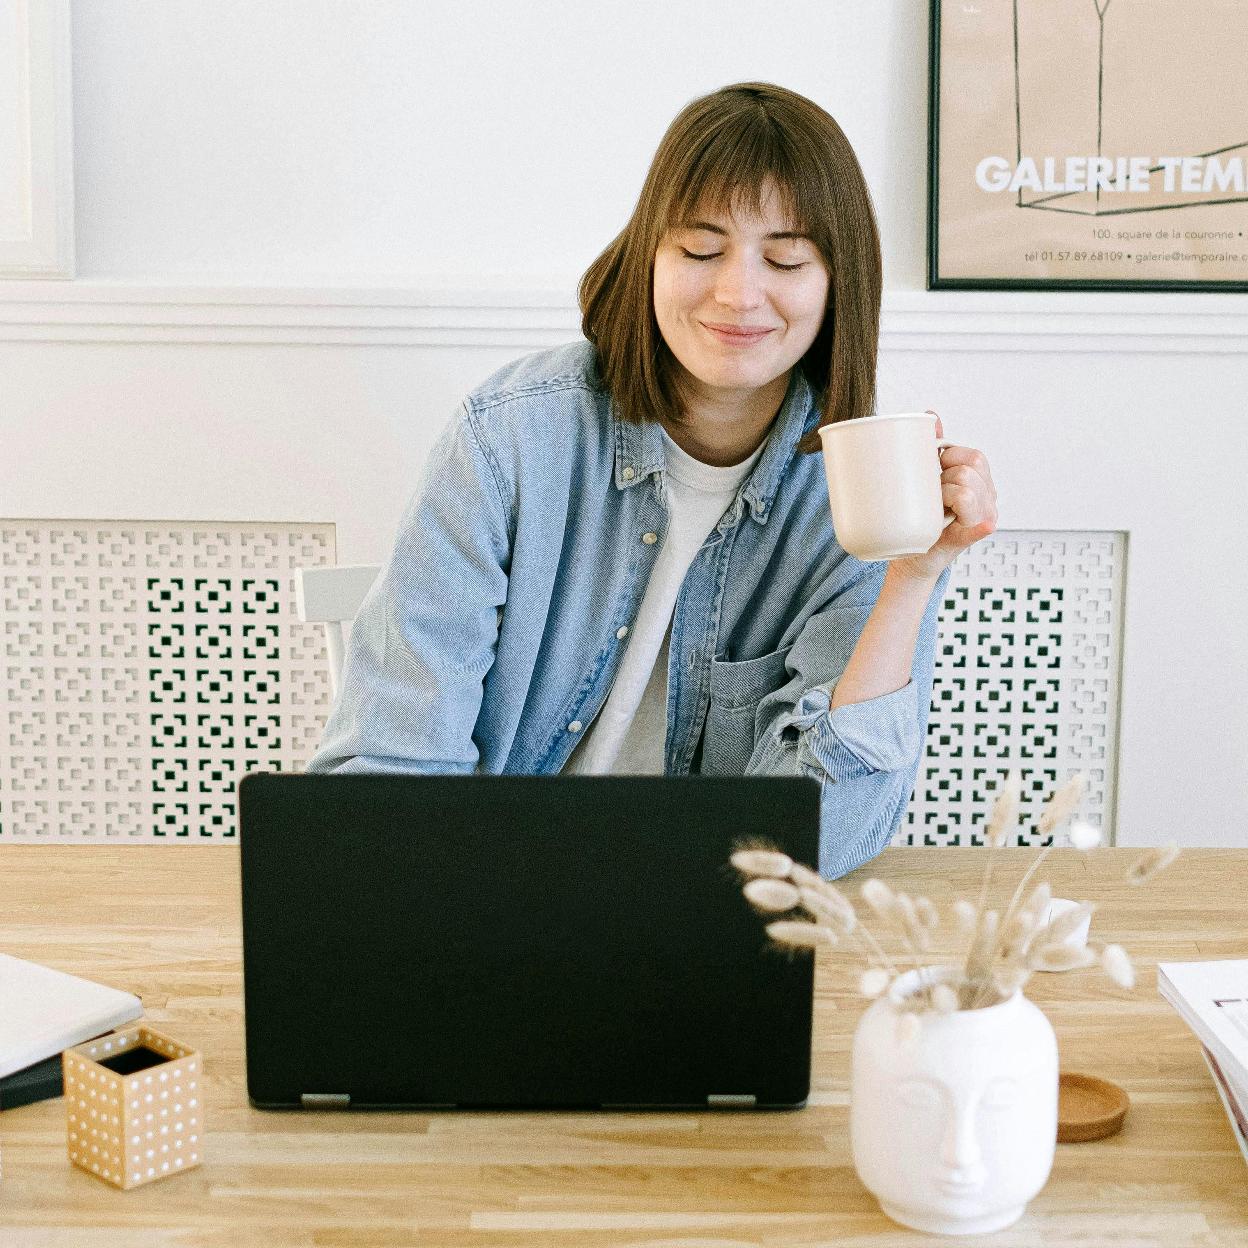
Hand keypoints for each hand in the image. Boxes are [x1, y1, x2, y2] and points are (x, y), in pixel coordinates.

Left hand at [890, 411, 997, 582]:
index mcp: (982, 481)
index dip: (949, 458)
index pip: (973, 456)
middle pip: (970, 469)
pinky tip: (984, 524)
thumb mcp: (928, 478)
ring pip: (966, 490)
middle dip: (945, 476)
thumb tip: (931, 414)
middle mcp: (988, 498)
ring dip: (944, 495)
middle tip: (932, 493)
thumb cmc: (922, 514)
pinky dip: (980, 525)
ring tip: (935, 507)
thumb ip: (933, 447)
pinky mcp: (969, 537)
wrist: (912, 554)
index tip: (935, 470)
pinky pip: (979, 526)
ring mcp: (983, 518)